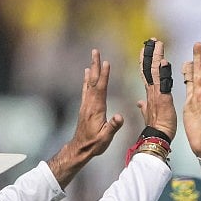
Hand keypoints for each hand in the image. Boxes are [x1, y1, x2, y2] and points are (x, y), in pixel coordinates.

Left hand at [48, 48, 124, 187]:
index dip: (104, 75)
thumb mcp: (106, 137)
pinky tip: (87, 73)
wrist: (80, 148)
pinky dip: (87, 79)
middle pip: (93, 81)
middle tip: (95, 51)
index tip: (106, 62)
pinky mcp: (85, 107)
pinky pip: (86, 89)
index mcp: (96, 108)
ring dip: (91, 69)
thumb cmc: (94, 144)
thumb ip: (113, 126)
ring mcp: (86, 104)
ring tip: (93, 57)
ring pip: (89, 83)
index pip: (101, 88)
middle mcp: (90, 103)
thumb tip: (120, 116)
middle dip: (95, 65)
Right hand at [136, 38, 176, 141]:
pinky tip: (163, 60)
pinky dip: (163, 71)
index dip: (145, 61)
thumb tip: (140, 102)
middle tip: (151, 40)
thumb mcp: (148, 115)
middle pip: (149, 68)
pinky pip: (163, 82)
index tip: (145, 50)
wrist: (158, 138)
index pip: (146, 73)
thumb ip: (144, 106)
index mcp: (149, 94)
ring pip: (155, 71)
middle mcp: (151, 91)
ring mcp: (156, 94)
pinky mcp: (163, 99)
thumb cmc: (157, 128)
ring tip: (157, 43)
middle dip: (150, 53)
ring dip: (156, 56)